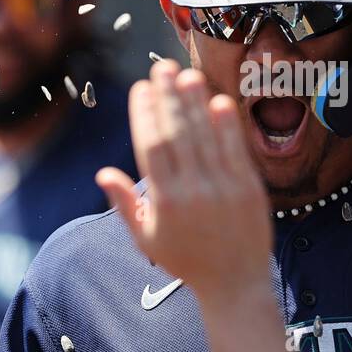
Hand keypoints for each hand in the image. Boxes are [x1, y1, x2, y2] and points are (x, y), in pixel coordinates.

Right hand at [96, 61, 271, 300]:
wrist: (234, 284)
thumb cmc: (187, 262)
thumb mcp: (147, 239)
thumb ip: (126, 204)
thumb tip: (103, 173)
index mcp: (164, 202)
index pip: (151, 147)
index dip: (144, 115)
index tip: (140, 89)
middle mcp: (192, 191)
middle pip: (177, 133)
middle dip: (167, 97)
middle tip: (161, 68)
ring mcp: (223, 188)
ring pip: (205, 136)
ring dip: (195, 102)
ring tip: (186, 74)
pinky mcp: (248, 188)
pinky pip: (236, 149)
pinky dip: (227, 125)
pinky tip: (218, 100)